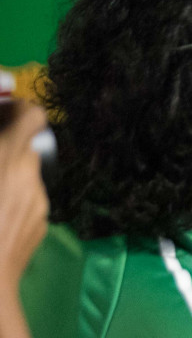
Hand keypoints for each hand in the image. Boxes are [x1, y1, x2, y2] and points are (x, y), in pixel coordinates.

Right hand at [0, 103, 48, 289]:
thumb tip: (0, 149)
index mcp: (6, 157)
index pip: (32, 116)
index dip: (18, 110)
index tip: (1, 115)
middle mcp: (29, 176)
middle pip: (27, 148)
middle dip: (5, 148)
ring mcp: (39, 203)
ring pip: (27, 177)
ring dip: (7, 176)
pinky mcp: (42, 226)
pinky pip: (28, 203)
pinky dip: (12, 201)